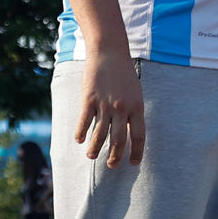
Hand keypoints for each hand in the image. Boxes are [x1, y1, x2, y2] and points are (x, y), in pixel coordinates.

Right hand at [75, 48, 144, 167]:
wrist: (109, 53)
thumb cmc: (124, 74)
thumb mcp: (135, 93)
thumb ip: (133, 112)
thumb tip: (129, 133)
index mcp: (137, 107)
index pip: (138, 136)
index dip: (136, 152)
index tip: (133, 163)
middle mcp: (122, 108)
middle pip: (119, 140)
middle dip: (115, 156)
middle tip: (112, 166)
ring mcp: (105, 104)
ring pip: (100, 134)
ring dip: (95, 148)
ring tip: (91, 156)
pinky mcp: (89, 99)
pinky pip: (85, 121)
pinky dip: (82, 133)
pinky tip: (79, 141)